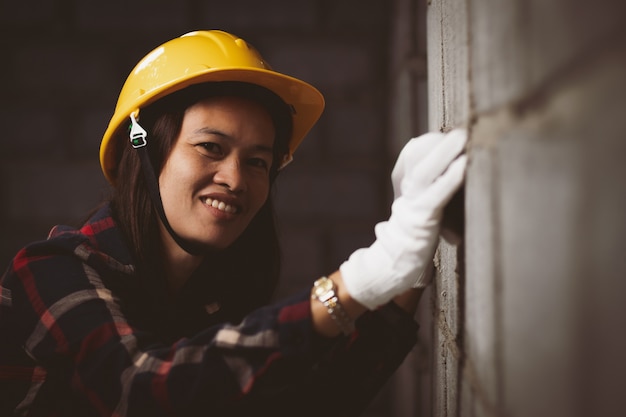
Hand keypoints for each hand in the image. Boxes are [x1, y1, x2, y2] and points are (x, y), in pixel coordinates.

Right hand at [339, 129, 467, 308]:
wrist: (397, 261)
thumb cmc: (419, 231)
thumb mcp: (425, 203)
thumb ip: (436, 184)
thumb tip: (459, 162)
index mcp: (406, 183)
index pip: (415, 154)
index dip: (432, 142)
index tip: (450, 132)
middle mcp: (406, 189)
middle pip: (419, 158)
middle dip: (439, 143)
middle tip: (461, 129)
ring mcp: (411, 203)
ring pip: (425, 173)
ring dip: (444, 153)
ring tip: (463, 138)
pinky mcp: (421, 218)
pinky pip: (437, 194)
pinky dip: (450, 179)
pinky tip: (464, 165)